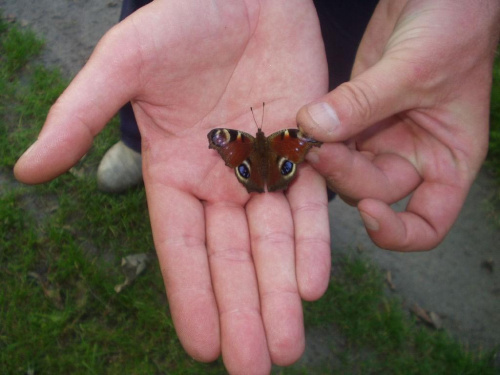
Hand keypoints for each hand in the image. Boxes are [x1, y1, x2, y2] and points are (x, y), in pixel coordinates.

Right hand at [14, 0, 329, 371]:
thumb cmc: (182, 19)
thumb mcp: (124, 63)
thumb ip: (81, 116)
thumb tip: (28, 170)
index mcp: (174, 173)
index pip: (181, 249)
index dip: (192, 297)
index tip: (201, 349)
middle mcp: (220, 182)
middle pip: (231, 260)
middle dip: (242, 313)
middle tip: (254, 368)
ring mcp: (263, 169)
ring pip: (272, 244)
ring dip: (279, 294)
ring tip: (286, 346)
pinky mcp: (303, 150)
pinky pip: (307, 205)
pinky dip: (311, 243)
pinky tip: (312, 285)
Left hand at [298, 0, 499, 250]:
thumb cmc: (454, 25)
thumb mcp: (415, 67)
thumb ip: (364, 102)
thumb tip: (315, 128)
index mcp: (448, 159)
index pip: (427, 223)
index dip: (397, 231)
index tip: (368, 208)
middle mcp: (413, 154)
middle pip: (372, 189)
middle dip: (345, 174)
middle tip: (317, 146)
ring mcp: (382, 135)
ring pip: (345, 166)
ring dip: (324, 156)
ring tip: (305, 134)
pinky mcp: (356, 113)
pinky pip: (332, 135)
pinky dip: (316, 133)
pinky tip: (302, 123)